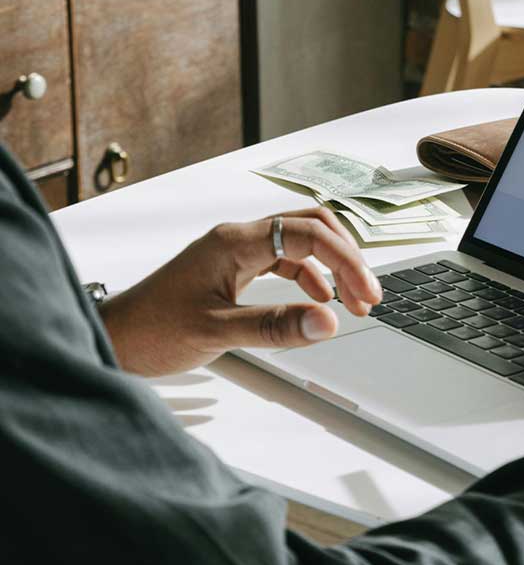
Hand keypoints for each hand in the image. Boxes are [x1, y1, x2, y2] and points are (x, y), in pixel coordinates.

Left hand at [100, 207, 382, 375]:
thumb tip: (329, 323)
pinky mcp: (231, 269)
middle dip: (346, 257)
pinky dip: (309, 279)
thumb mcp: (219, 332)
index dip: (346, 261)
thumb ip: (276, 327)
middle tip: (368, 295)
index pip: (309, 233)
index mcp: (235, 242)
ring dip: (331, 269)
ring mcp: (234, 252)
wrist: (114, 339)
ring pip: (300, 243)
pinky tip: (319, 303)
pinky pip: (283, 261)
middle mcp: (237, 238)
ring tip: (352, 304)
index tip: (367, 294)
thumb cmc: (152, 331)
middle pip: (311, 226)